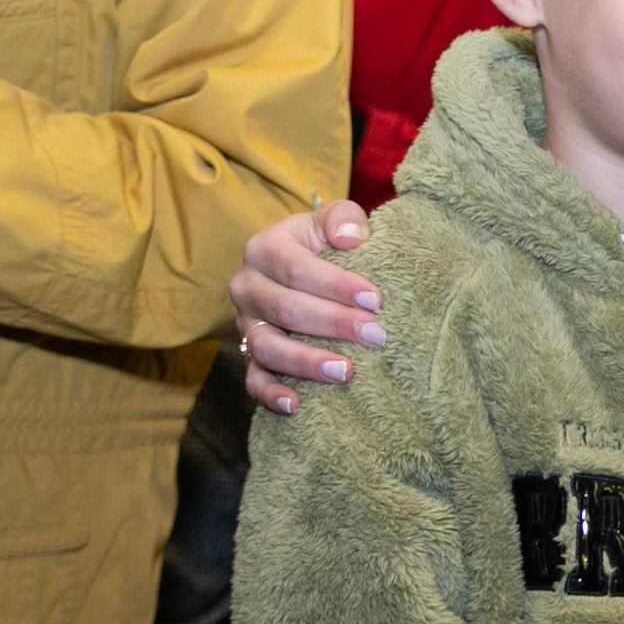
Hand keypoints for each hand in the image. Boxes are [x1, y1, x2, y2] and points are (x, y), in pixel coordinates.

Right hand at [230, 201, 380, 413]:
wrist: (308, 269)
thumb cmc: (328, 244)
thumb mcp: (336, 221)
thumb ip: (344, 219)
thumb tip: (352, 238)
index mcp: (264, 248)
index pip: (297, 268)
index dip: (336, 285)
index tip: (375, 300)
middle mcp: (247, 287)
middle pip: (285, 308)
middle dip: (333, 324)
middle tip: (377, 336)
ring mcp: (246, 325)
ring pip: (268, 347)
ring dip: (307, 362)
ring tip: (346, 372)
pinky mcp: (250, 355)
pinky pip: (254, 378)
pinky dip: (270, 393)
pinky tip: (296, 404)